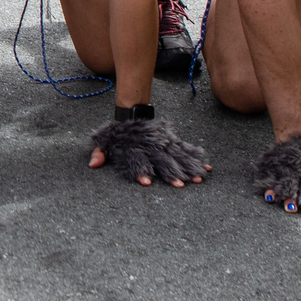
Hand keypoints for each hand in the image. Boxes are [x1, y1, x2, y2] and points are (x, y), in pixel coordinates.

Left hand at [87, 115, 209, 187]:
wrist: (131, 114)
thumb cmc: (117, 134)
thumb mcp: (105, 141)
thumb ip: (99, 153)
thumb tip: (93, 164)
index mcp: (134, 149)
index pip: (136, 161)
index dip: (140, 171)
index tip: (147, 183)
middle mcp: (150, 146)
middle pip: (161, 161)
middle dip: (170, 173)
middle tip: (180, 186)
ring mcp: (162, 143)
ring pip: (177, 156)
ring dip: (188, 168)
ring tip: (198, 179)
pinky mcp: (171, 140)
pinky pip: (186, 149)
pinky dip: (196, 158)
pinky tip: (207, 167)